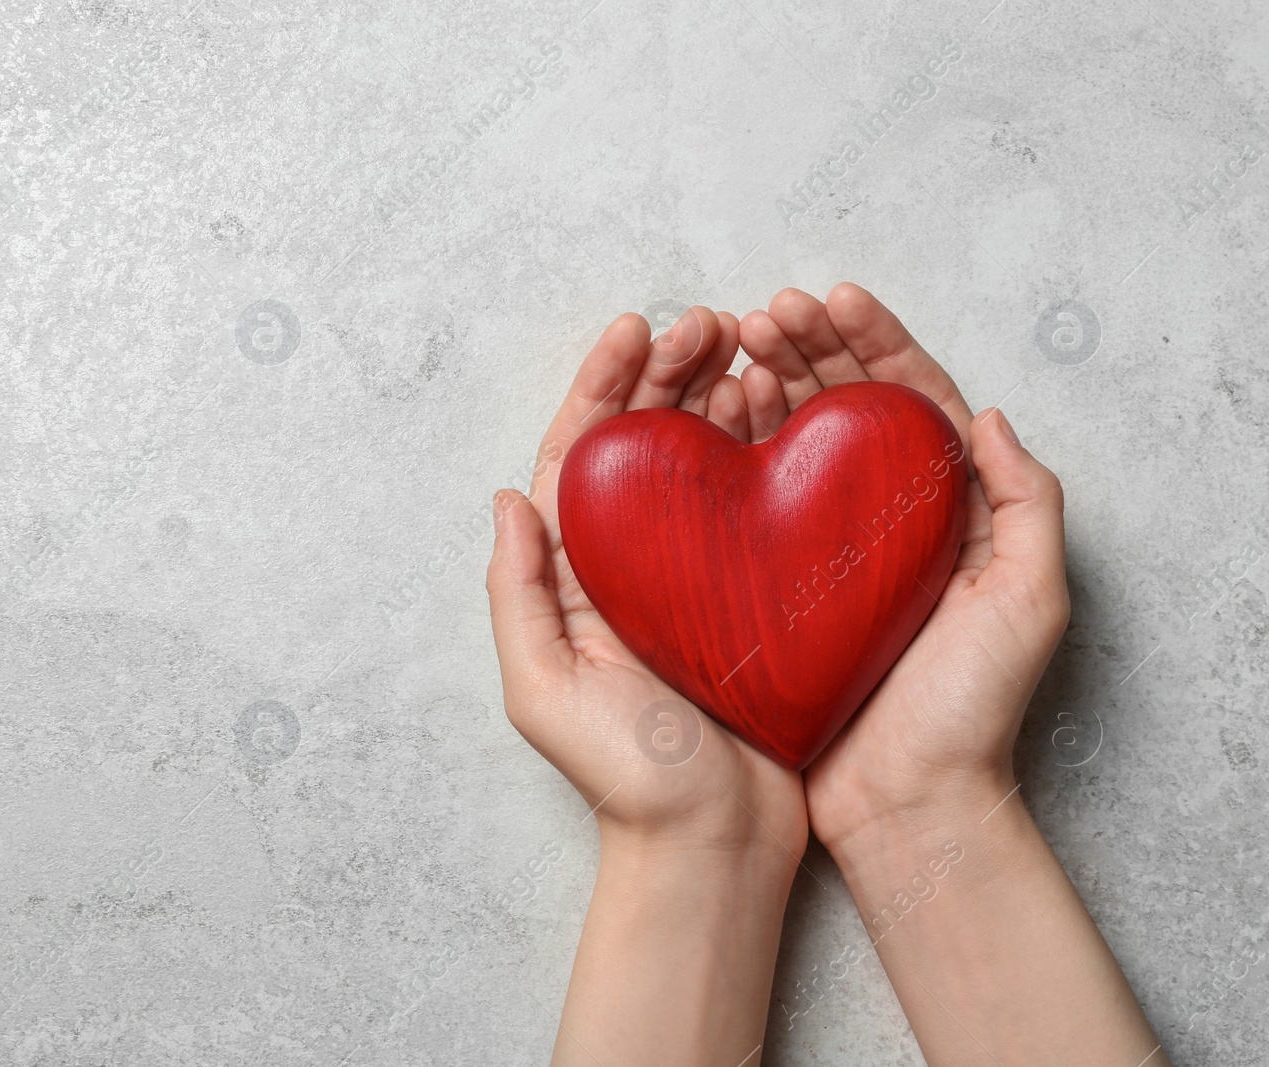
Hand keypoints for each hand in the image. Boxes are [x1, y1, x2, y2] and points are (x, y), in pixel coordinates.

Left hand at [486, 306, 805, 859]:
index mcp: (573, 578)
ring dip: (720, 396)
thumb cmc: (630, 779)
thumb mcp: (544, 689)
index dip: (603, 384)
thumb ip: (516, 592)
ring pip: (703, 463)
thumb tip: (506, 496)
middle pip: (643, 443)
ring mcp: (695, 578)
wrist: (712, 848)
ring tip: (751, 347)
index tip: (635, 327)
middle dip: (668, 372)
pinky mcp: (754, 596)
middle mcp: (631, 566)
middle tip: (709, 322)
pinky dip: (768, 452)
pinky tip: (787, 412)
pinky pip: (757, 505)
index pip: (581, 456)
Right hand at [731, 283, 1068, 847]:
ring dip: (764, 384)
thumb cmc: (968, 709)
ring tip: (728, 348)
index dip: (873, 340)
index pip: (911, 398)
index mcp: (948, 510)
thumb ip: (1027, 503)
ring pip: (792, 443)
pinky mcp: (776, 585)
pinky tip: (712, 419)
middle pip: (845, 406)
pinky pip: (752, 502)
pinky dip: (733, 452)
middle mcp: (884, 520)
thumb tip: (988, 415)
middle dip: (806, 346)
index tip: (832, 297)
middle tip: (762, 313)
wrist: (906, 803)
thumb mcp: (1028, 600)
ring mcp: (825, 550)